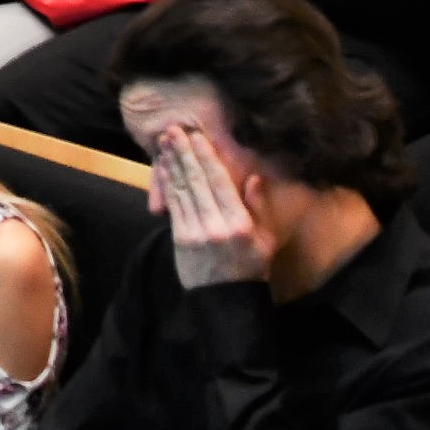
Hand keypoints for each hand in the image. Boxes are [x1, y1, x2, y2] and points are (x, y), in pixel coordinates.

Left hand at [155, 120, 272, 289]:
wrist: (226, 300)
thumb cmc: (250, 268)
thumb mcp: (265, 240)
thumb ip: (260, 207)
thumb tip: (254, 176)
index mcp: (240, 224)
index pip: (220, 182)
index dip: (207, 157)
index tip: (198, 136)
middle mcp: (215, 225)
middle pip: (197, 181)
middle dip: (184, 153)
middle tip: (173, 129)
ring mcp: (195, 232)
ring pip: (181, 190)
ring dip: (171, 164)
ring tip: (165, 142)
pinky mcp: (179, 239)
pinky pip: (173, 206)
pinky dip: (166, 184)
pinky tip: (163, 169)